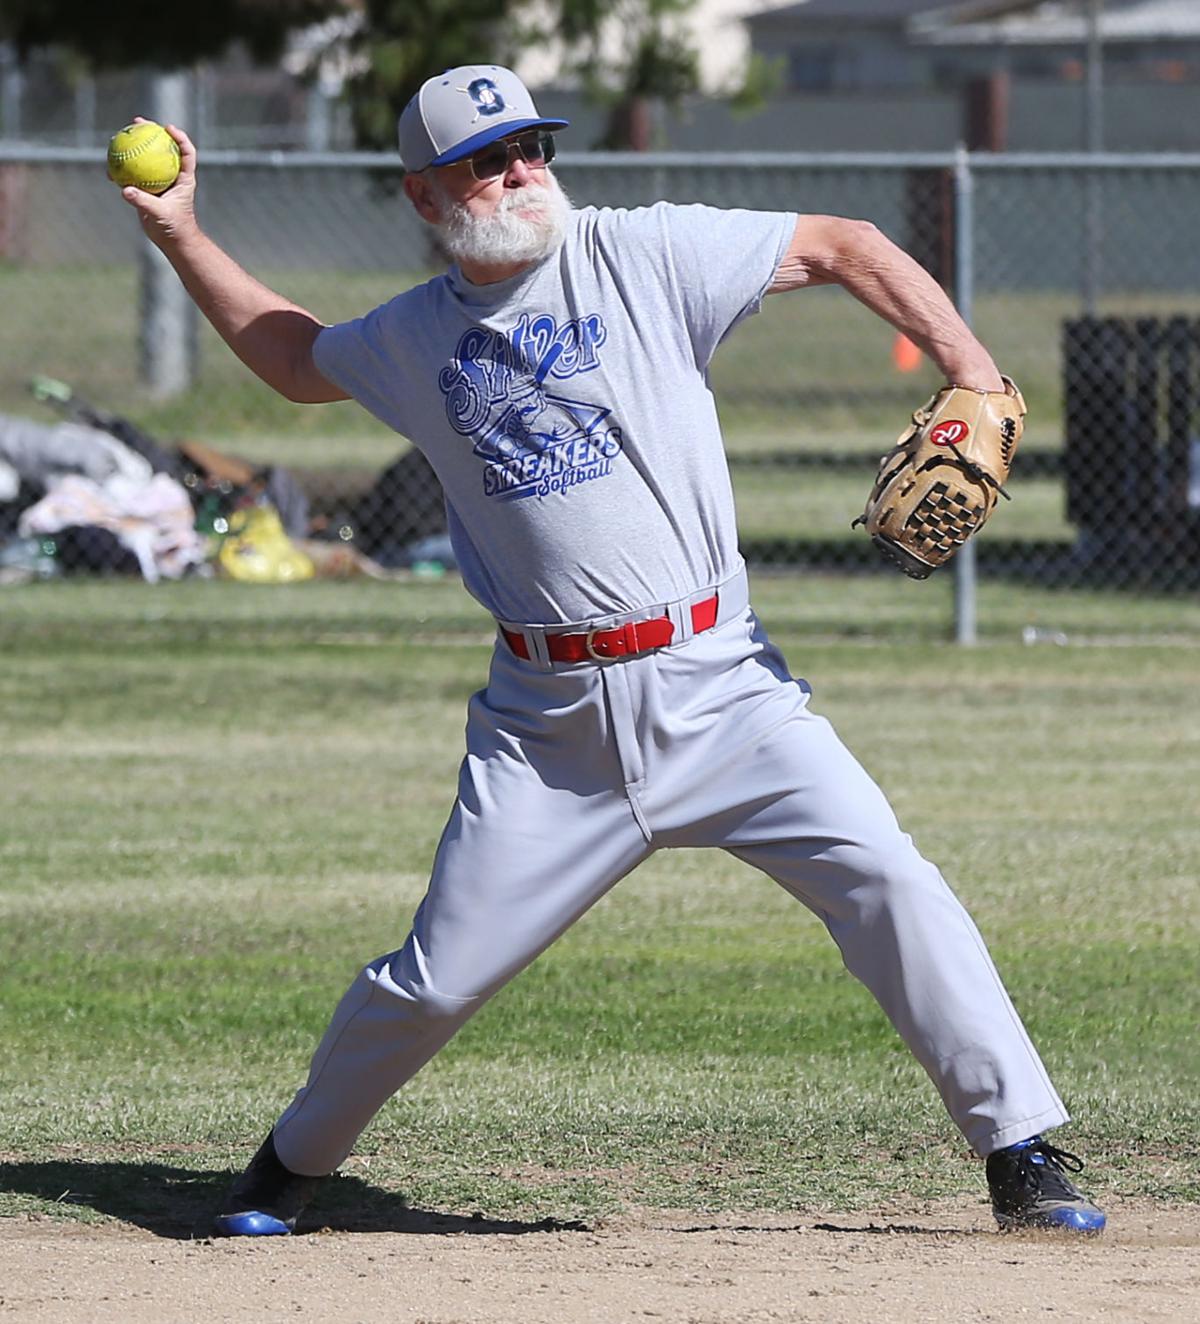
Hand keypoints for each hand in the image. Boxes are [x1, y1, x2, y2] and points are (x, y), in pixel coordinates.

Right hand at [119, 118, 198, 249]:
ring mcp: (159, 181)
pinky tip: (109, 166)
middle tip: (138, 121)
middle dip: (152, 131)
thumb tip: (125, 190)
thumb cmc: (174, 228)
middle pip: (164, 147)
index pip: (186, 153)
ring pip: (146, 158)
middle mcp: (172, 176)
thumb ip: (143, 202)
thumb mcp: (160, 214)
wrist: (172, 241)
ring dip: (134, 145)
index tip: (168, 127)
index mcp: (184, 178)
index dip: (180, 137)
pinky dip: (123, 169)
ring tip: (118, 135)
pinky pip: (134, 174)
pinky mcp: (148, 189)